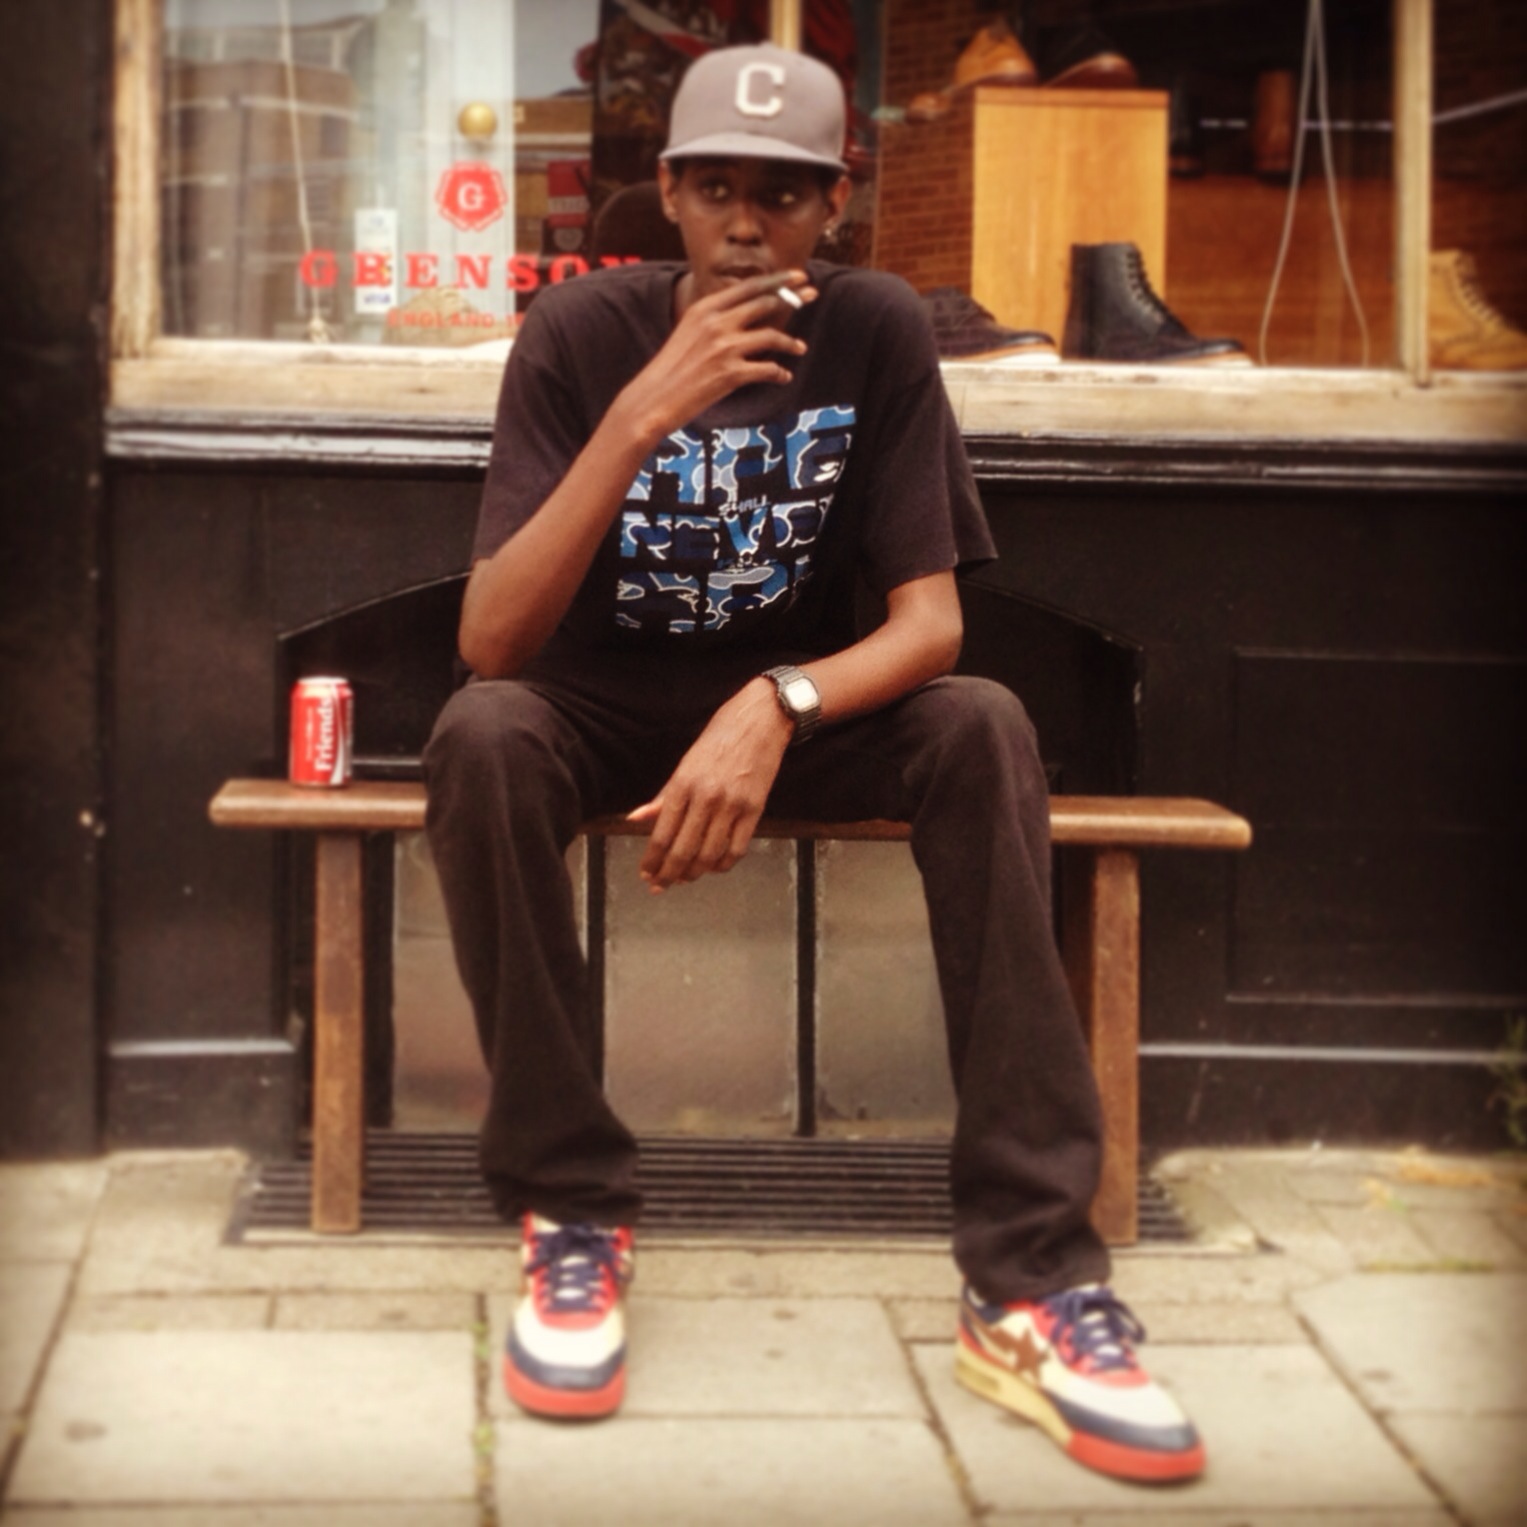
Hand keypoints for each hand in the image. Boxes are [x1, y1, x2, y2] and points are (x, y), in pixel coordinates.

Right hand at [615, 271, 815, 446]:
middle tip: (813, 297)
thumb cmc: (672, 369)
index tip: (799, 277)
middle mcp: (716, 323)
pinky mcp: (731, 374)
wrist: (653, 398)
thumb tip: (747, 316)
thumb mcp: (689, 332)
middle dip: (795, 298)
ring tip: (799, 348)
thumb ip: (716, 320)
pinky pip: (768, 369)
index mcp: (705, 308)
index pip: (749, 287)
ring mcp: (724, 348)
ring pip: (772, 336)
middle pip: (765, 304)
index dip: (778, 280)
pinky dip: (779, 373)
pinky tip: (783, 376)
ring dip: (791, 342)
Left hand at [627, 678, 793, 891]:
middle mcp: (706, 797)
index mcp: (683, 784)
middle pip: (683, 850)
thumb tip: (635, 819)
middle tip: (659, 886)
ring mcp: (732, 805)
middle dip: (668, 874)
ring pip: (709, 855)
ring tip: (684, 878)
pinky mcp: (755, 810)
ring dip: (694, 873)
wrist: (761, 719)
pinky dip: (723, 865)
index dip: (652, 861)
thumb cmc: (719, 737)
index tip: (646, 874)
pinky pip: (737, 849)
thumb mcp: (685, 763)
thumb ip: (662, 797)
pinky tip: (714, 867)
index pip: (662, 835)